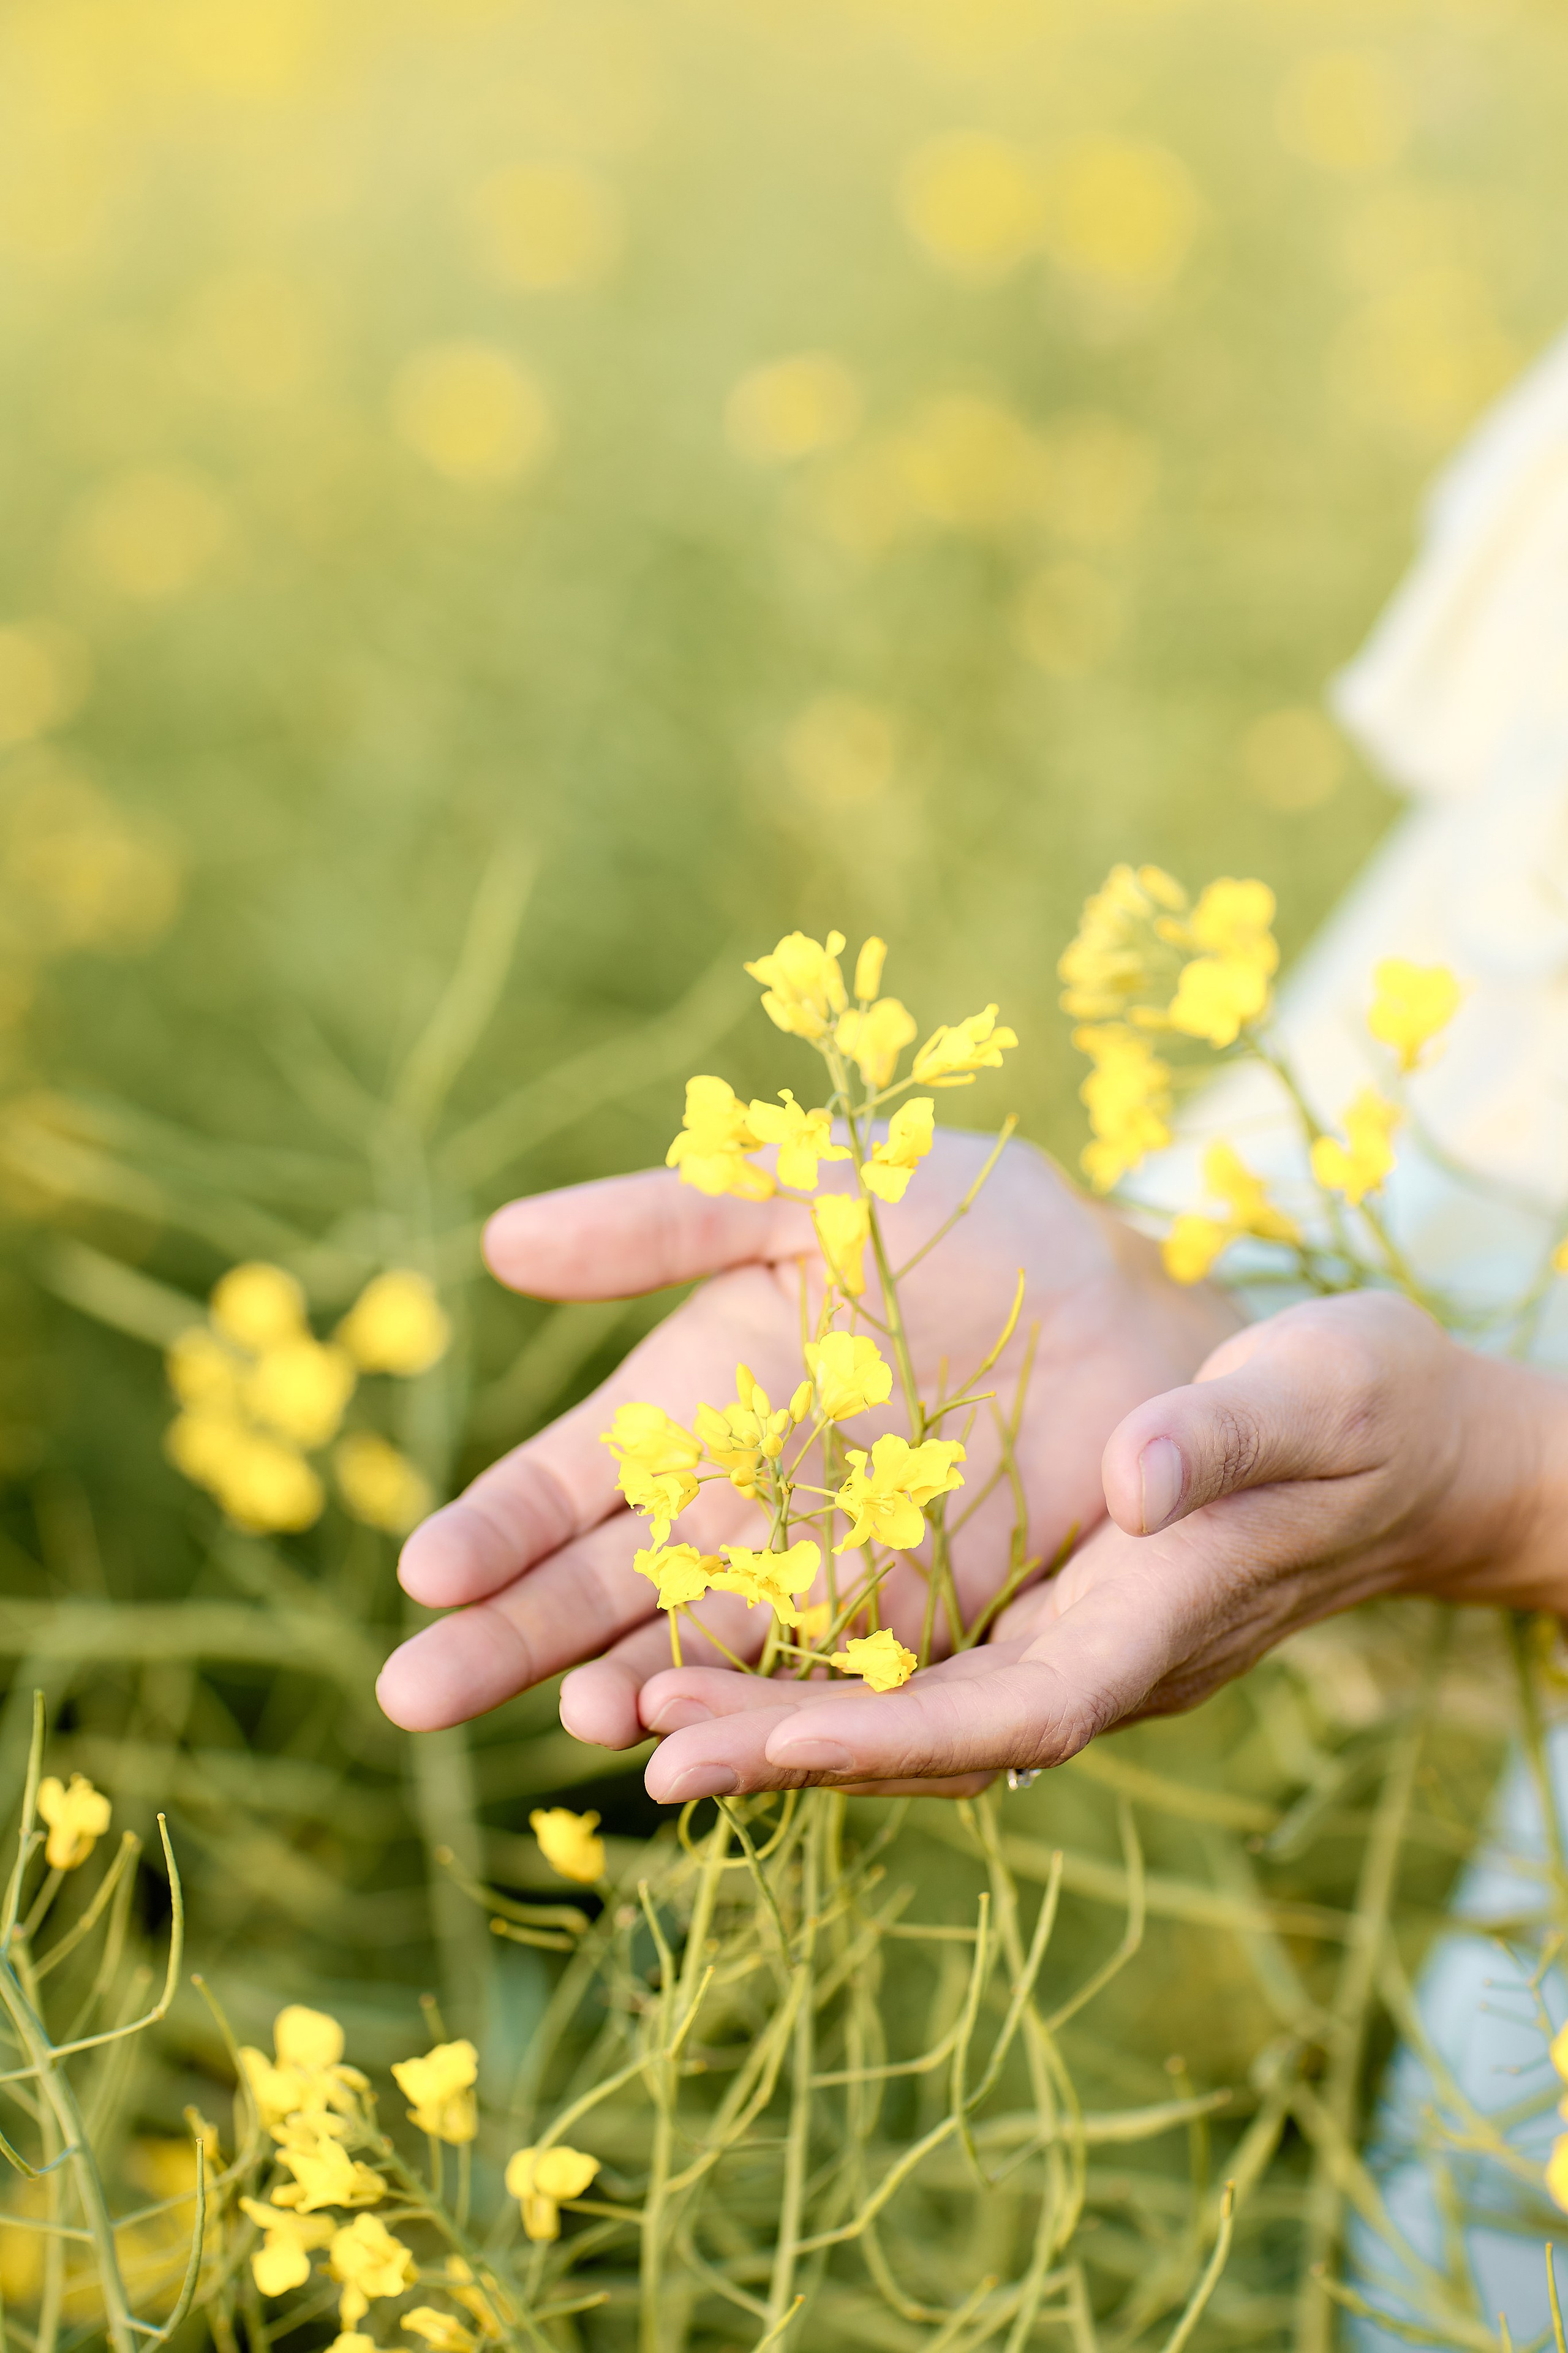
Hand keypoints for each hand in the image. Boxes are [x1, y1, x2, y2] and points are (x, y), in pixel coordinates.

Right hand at [375, 1133, 1237, 1739]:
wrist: (1130, 1289)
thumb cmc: (963, 1219)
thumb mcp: (811, 1193)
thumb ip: (669, 1218)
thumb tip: (501, 1242)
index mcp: (695, 1400)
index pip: (570, 1481)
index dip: (501, 1528)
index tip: (426, 1572)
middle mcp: (742, 1502)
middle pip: (611, 1586)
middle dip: (519, 1639)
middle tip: (415, 1695)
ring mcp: (828, 1568)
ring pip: (709, 1646)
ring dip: (639, 1686)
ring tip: (579, 1718)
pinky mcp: (926, 1616)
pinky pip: (836, 1675)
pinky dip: (777, 1710)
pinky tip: (713, 1739)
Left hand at [631, 1290, 1567, 1800]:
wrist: (1404, 1447)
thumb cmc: (1368, 1410)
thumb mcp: (1316, 1395)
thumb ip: (1225, 1438)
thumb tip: (1132, 1477)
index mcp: (1161, 1623)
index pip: (1021, 1714)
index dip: (894, 1738)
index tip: (771, 1739)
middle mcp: (1102, 1661)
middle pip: (936, 1737)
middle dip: (796, 1745)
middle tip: (643, 1740)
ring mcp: (1072, 1645)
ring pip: (913, 1709)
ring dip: (785, 1715)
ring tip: (638, 1708)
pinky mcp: (1046, 1611)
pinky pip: (924, 1661)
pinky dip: (827, 1666)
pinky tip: (725, 1644)